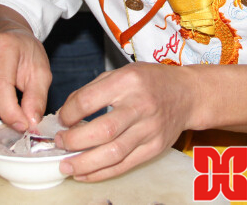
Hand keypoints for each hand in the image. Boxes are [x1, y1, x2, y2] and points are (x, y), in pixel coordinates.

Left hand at [55, 62, 197, 181]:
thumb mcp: (122, 73)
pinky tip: (85, 173)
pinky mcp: (155, 147)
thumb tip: (66, 113)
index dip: (69, 113)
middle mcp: (140, 105)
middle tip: (59, 143)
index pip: (89, 100)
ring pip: (113, 153)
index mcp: (128, 81)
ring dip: (84, 163)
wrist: (187, 94)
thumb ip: (93, 90)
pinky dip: (101, 173)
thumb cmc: (150, 81)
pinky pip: (124, 165)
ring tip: (66, 166)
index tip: (61, 119)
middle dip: (74, 141)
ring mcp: (150, 129)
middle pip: (102, 131)